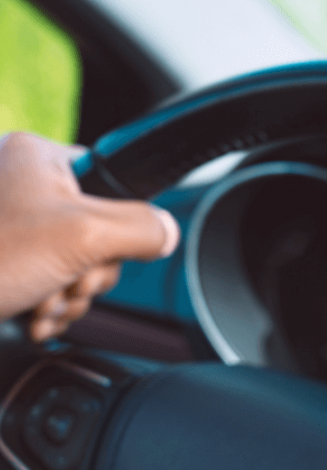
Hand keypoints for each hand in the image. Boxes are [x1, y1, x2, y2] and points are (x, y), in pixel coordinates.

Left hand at [0, 133, 178, 339]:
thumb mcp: (84, 237)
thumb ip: (142, 228)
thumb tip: (168, 231)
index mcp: (40, 157)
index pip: (115, 187)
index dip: (115, 231)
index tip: (92, 252)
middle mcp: (23, 182)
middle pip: (98, 231)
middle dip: (86, 273)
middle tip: (61, 281)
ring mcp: (11, 221)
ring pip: (75, 260)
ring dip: (68, 294)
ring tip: (42, 301)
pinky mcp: (3, 254)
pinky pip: (49, 277)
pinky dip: (48, 302)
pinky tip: (33, 311)